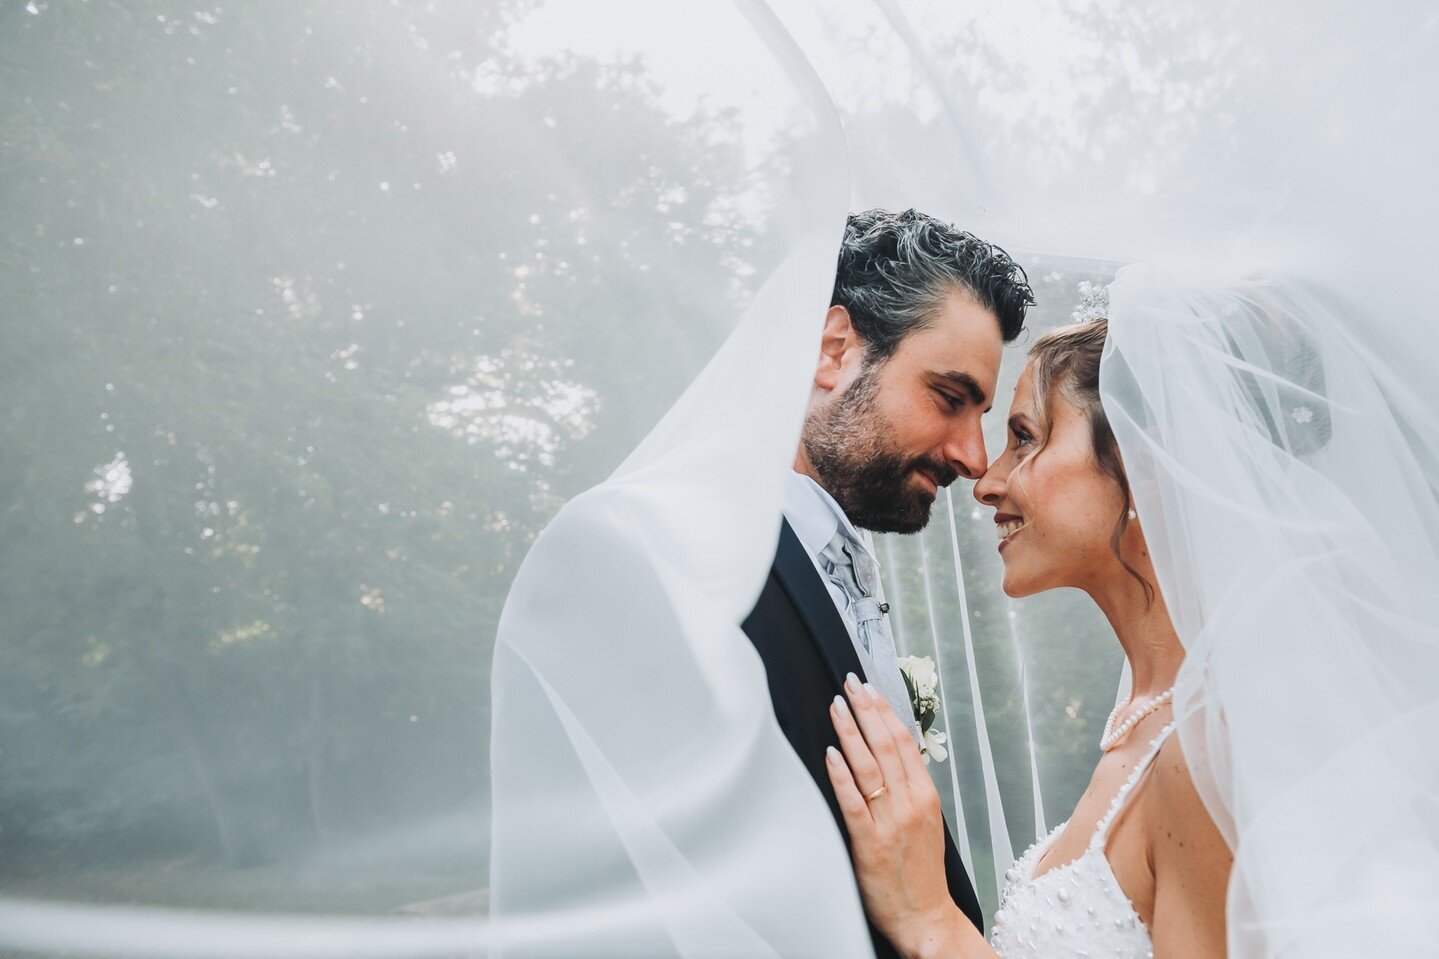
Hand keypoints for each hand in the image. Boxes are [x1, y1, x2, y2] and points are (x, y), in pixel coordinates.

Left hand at [826, 673, 965, 957]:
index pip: (905, 742)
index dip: (885, 711)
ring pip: (869, 766)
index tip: (871, 688)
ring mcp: (890, 822)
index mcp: (926, 796)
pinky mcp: (869, 843)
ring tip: (837, 705)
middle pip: (886, 745)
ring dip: (850, 731)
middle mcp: (911, 804)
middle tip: (849, 683)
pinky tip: (830, 753)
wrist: (926, 918)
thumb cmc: (921, 873)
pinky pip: (853, 802)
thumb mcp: (925, 823)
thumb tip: (889, 756)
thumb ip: (909, 790)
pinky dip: (841, 774)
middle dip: (866, 710)